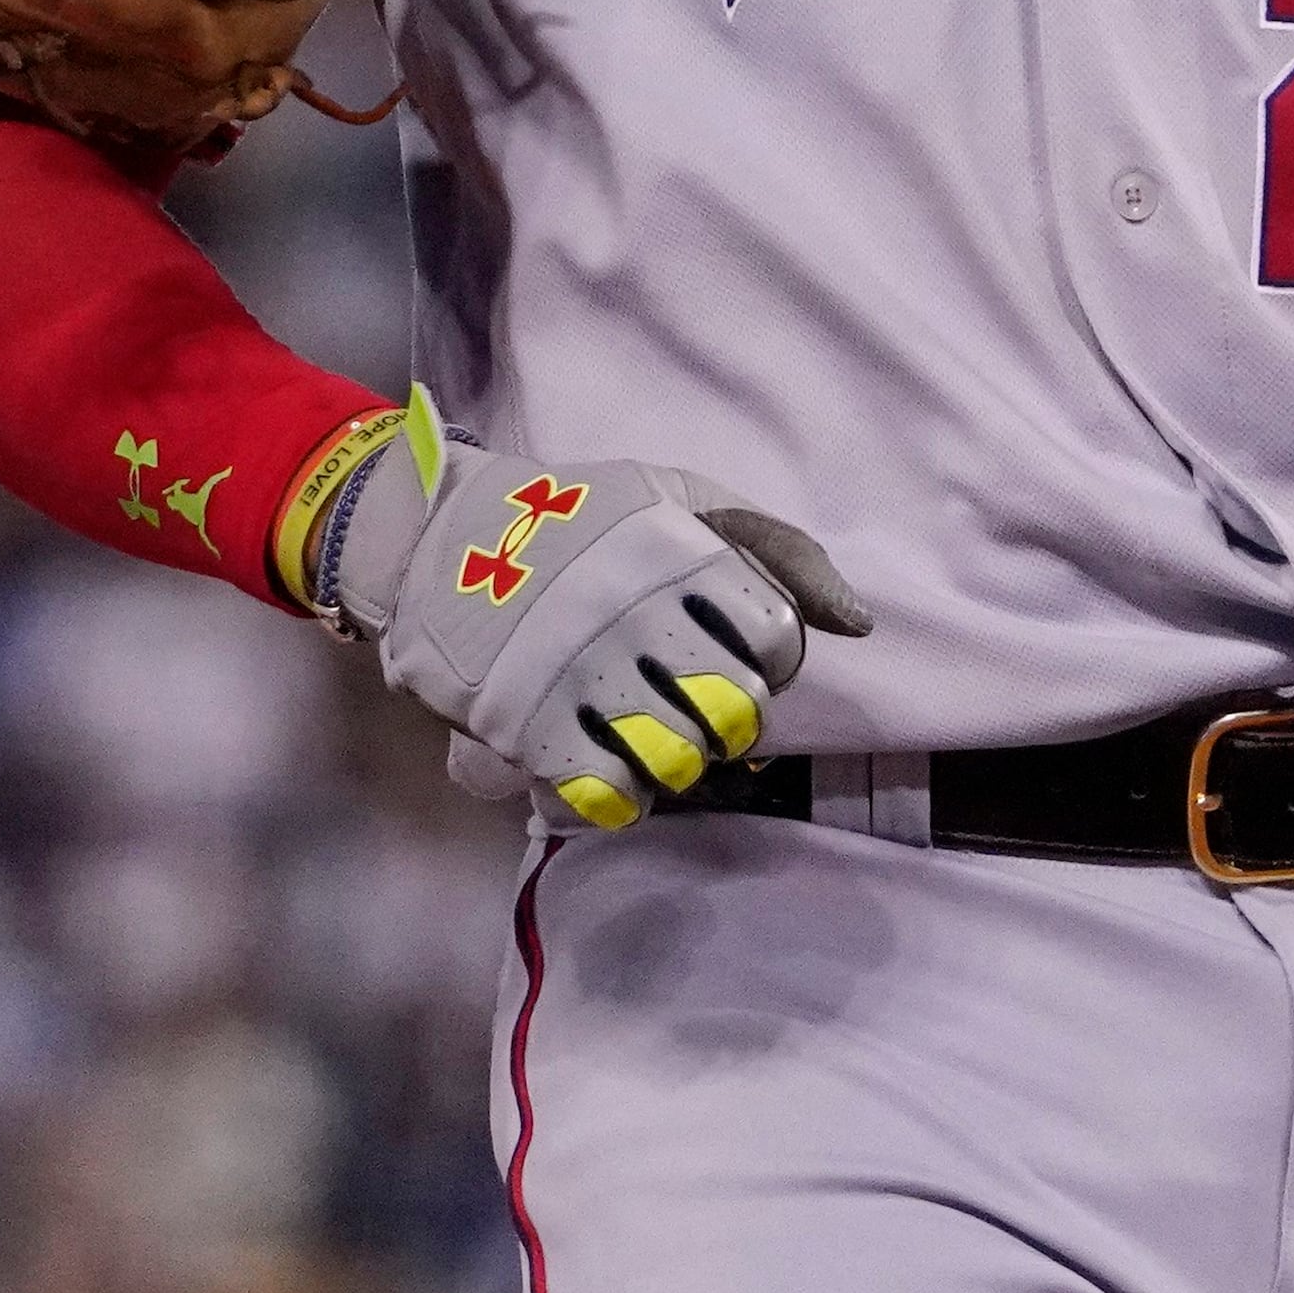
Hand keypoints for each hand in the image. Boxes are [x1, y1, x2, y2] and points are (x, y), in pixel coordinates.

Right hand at [334, 388, 870, 829]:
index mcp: (681, 553)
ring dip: (672, 758)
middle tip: (685, 700)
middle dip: (723, 716)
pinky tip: (602, 764)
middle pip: (737, 713)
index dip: (766, 660)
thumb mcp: (675, 495)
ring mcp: (583, 673)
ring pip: (681, 762)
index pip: (778, 642)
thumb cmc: (573, 516)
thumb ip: (777, 547)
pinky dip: (618, 794)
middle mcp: (640, 614)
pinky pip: (613, 797)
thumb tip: (858, 624)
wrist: (435, 537)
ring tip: (645, 732)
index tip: (730, 654)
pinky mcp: (532, 725)